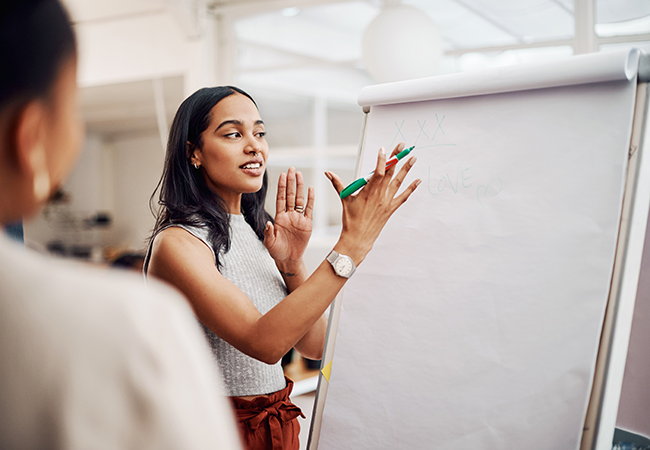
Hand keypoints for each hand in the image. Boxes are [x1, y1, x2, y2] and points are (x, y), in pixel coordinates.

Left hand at [264, 167, 314, 265]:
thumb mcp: (270, 242)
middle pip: (290, 195)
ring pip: (300, 199)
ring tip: (299, 175)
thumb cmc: (277, 251)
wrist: (289, 259)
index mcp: (279, 217)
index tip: (282, 175)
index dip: (282, 187)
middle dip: (291, 182)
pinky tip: (310, 189)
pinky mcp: (307, 224)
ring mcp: (298, 218)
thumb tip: (268, 224)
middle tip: (291, 169)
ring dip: (300, 187)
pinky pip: (309, 209)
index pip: (281, 198)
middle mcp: (289, 215)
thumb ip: (268, 233)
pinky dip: (310, 199)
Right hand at [326, 142, 419, 263]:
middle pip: (390, 172)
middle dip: (396, 158)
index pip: (377, 172)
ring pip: (399, 182)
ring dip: (406, 169)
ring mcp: (386, 202)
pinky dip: (411, 188)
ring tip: (413, 158)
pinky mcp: (391, 209)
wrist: (358, 238)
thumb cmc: (350, 220)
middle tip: (403, 146)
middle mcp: (379, 195)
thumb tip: (328, 173)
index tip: (384, 149)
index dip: (382, 160)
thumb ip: (338, 184)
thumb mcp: (344, 199)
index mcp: (368, 192)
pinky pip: (403, 197)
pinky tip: (418, 180)